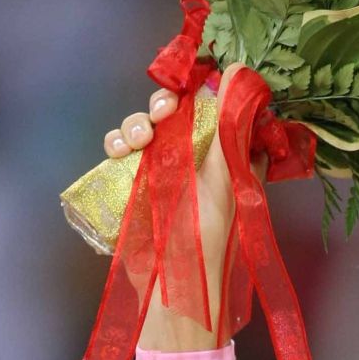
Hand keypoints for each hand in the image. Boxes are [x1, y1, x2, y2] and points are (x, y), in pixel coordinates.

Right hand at [104, 65, 248, 351]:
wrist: (178, 287)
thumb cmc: (211, 234)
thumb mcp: (228, 175)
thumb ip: (232, 125)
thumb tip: (241, 72)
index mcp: (226, 155)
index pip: (212, 106)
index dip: (201, 88)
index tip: (193, 80)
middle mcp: (196, 160)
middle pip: (176, 113)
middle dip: (165, 104)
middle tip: (164, 110)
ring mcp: (165, 173)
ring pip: (145, 128)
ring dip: (137, 122)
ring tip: (138, 139)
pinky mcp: (137, 187)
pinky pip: (122, 152)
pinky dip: (117, 143)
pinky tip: (118, 150)